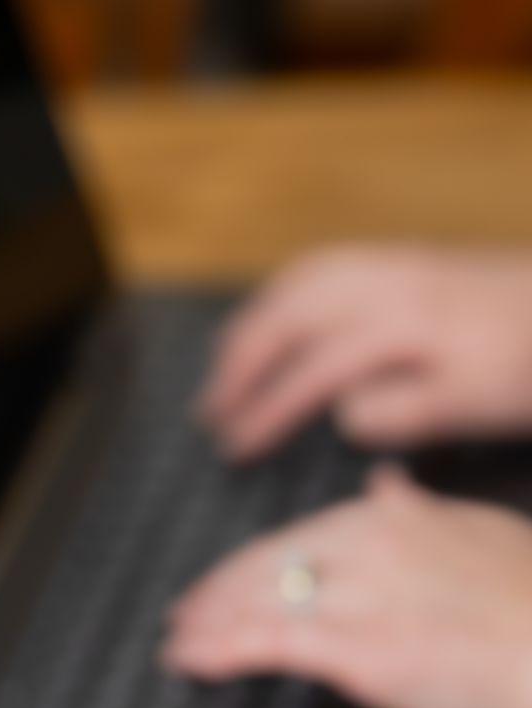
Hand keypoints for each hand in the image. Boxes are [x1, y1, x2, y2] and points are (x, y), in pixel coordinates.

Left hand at [162, 464, 531, 707]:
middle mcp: (369, 545)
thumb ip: (421, 510)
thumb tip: (384, 484)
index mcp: (392, 515)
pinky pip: (270, 642)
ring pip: (259, 602)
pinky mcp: (361, 649)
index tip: (217, 584)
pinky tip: (191, 660)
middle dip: (214, 594)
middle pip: (266, 566)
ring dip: (207, 625)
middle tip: (181, 618)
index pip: (297, 536)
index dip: (247, 565)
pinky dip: (220, 650)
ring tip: (178, 645)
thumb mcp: (478, 531)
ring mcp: (362, 596)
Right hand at [200, 245, 531, 458]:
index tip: (233, 449)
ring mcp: (398, 263)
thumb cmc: (530, 367)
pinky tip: (278, 316)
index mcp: (403, 324)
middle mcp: (390, 282)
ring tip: (223, 363)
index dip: (265, 413)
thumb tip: (344, 413)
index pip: (311, 371)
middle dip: (240, 363)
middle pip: (290, 314)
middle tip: (207, 411)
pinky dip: (285, 291)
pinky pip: (326, 263)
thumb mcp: (477, 402)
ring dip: (254, 322)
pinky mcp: (410, 258)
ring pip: (301, 281)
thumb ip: (407, 410)